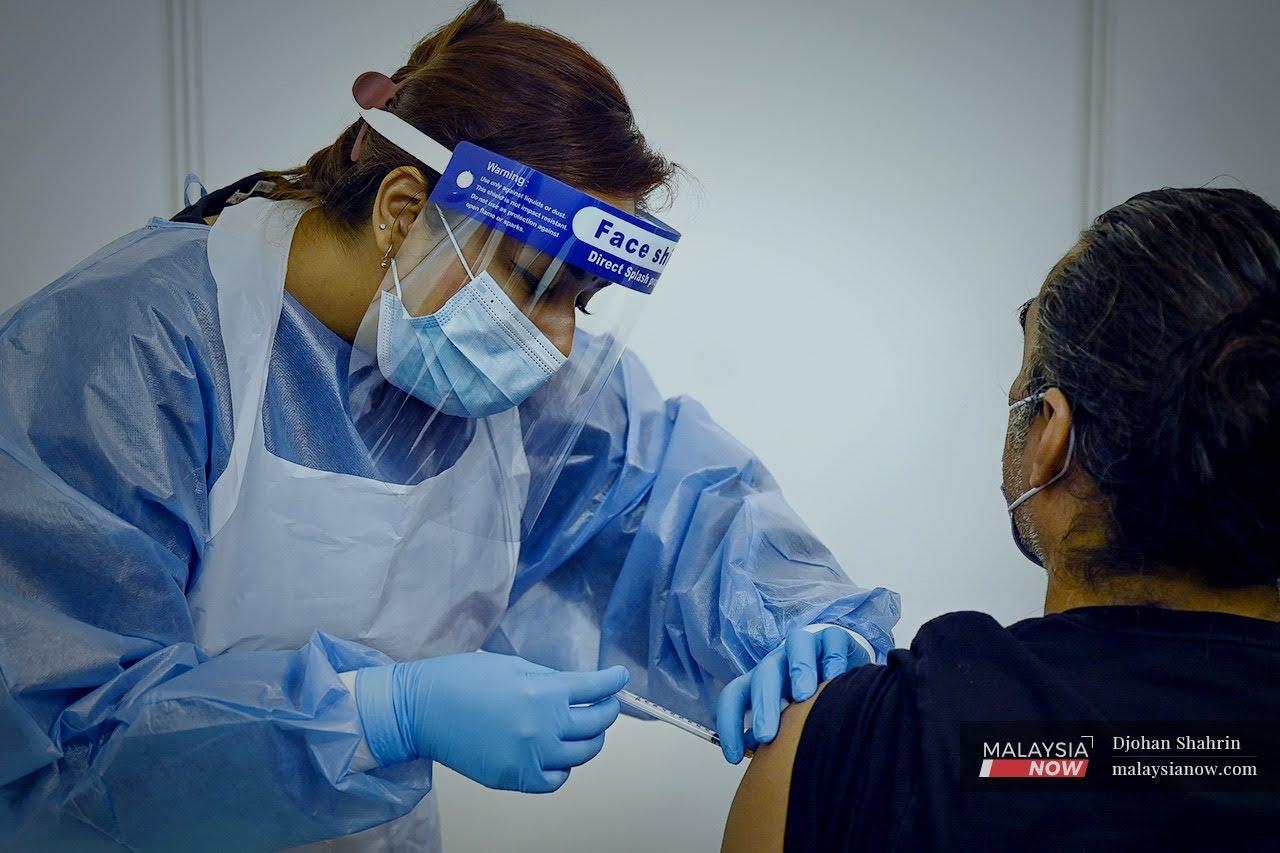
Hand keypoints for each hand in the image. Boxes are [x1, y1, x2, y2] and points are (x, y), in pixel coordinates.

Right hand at [355, 651, 628, 792]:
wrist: (421, 709)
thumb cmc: (460, 680)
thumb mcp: (514, 666)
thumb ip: (550, 680)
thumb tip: (579, 688)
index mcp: (543, 691)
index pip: (596, 688)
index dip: (613, 682)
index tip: (620, 680)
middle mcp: (542, 726)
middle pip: (597, 723)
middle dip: (607, 710)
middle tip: (606, 704)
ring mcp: (529, 755)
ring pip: (582, 754)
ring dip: (590, 739)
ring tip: (584, 729)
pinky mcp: (514, 778)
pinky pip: (556, 780)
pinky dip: (563, 768)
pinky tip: (557, 755)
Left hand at [715, 625, 869, 763]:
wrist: (842, 670)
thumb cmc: (810, 695)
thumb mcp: (787, 715)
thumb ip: (770, 729)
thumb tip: (752, 749)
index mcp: (762, 681)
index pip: (735, 695)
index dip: (729, 723)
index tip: (733, 756)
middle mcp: (781, 661)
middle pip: (764, 674)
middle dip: (762, 704)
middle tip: (766, 735)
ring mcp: (807, 646)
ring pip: (796, 645)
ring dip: (798, 670)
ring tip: (803, 696)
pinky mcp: (834, 638)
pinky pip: (832, 641)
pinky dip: (833, 659)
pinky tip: (835, 679)